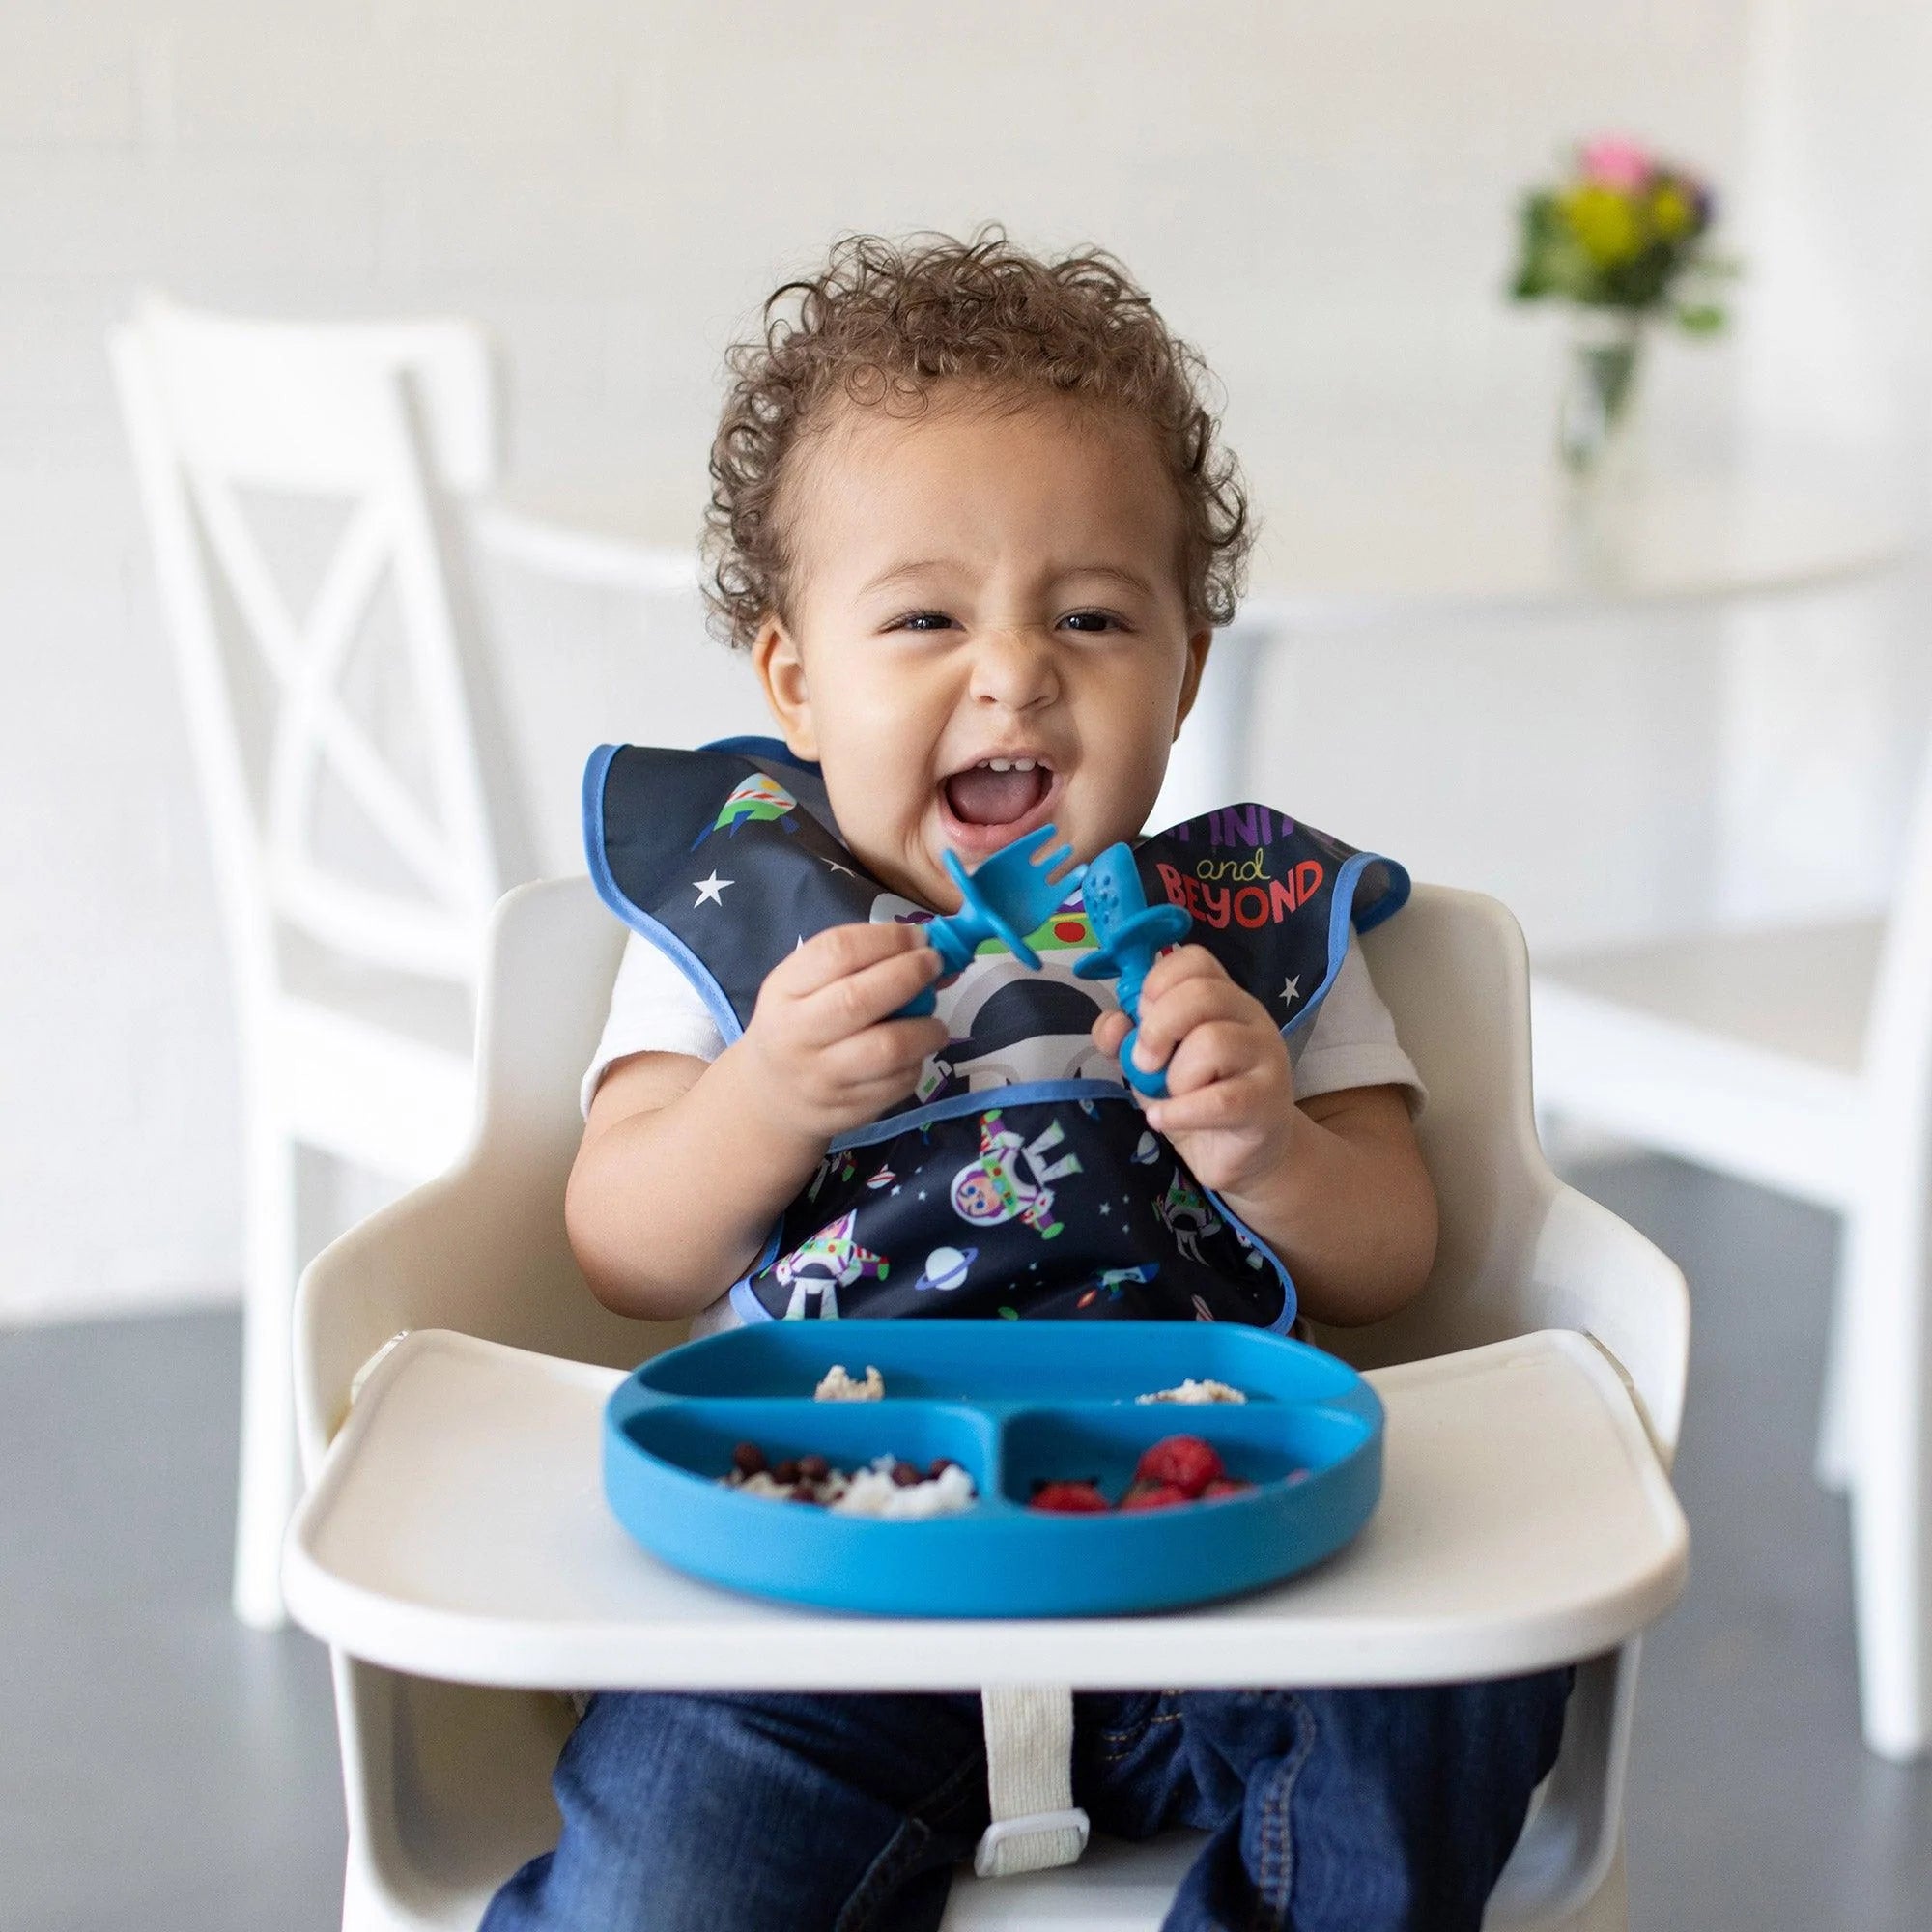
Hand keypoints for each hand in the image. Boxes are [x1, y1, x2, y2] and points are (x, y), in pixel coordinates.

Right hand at [734, 922, 946, 1141]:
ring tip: (934, 1024)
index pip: (836, 952)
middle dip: (909, 975)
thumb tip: (928, 949)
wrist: (769, 1097)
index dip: (886, 940)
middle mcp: (797, 1034)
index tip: (917, 938)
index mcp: (784, 991)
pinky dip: (917, 1064)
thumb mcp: (803, 986)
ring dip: (926, 1029)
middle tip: (934, 965)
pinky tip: (913, 1055)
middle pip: (859, 999)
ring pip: (887, 1049)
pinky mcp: (848, 1110)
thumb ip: (856, 963)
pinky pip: (898, 1083)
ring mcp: (822, 1077)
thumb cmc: (797, 1024)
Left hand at [1091, 945, 1298, 1197]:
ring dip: (1176, 1076)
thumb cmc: (1196, 1098)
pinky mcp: (1268, 1102)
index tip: (1142, 1017)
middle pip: (1202, 994)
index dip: (1157, 982)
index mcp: (1223, 997)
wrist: (1240, 1154)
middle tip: (1145, 1063)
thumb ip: (1126, 1039)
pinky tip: (1163, 1119)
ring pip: (1213, 1042)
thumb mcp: (1152, 1065)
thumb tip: (1113, 1025)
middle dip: (1158, 1028)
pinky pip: (1221, 1099)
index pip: (1195, 959)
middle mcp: (1251, 1017)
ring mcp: (1266, 1057)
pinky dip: (1180, 1111)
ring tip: (1172, 1096)